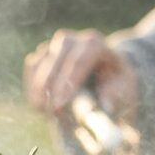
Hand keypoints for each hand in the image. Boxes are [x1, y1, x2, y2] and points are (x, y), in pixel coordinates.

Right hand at [23, 29, 137, 122]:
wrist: (104, 75)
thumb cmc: (115, 84)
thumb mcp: (123, 91)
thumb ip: (115, 97)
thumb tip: (106, 106)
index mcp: (96, 45)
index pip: (80, 60)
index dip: (68, 83)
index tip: (59, 105)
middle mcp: (73, 40)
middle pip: (56, 59)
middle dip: (49, 86)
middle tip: (47, 112)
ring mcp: (54, 44)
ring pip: (39, 64)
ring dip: (39, 90)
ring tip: (48, 114)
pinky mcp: (42, 53)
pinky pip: (31, 69)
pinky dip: (33, 88)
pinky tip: (44, 105)